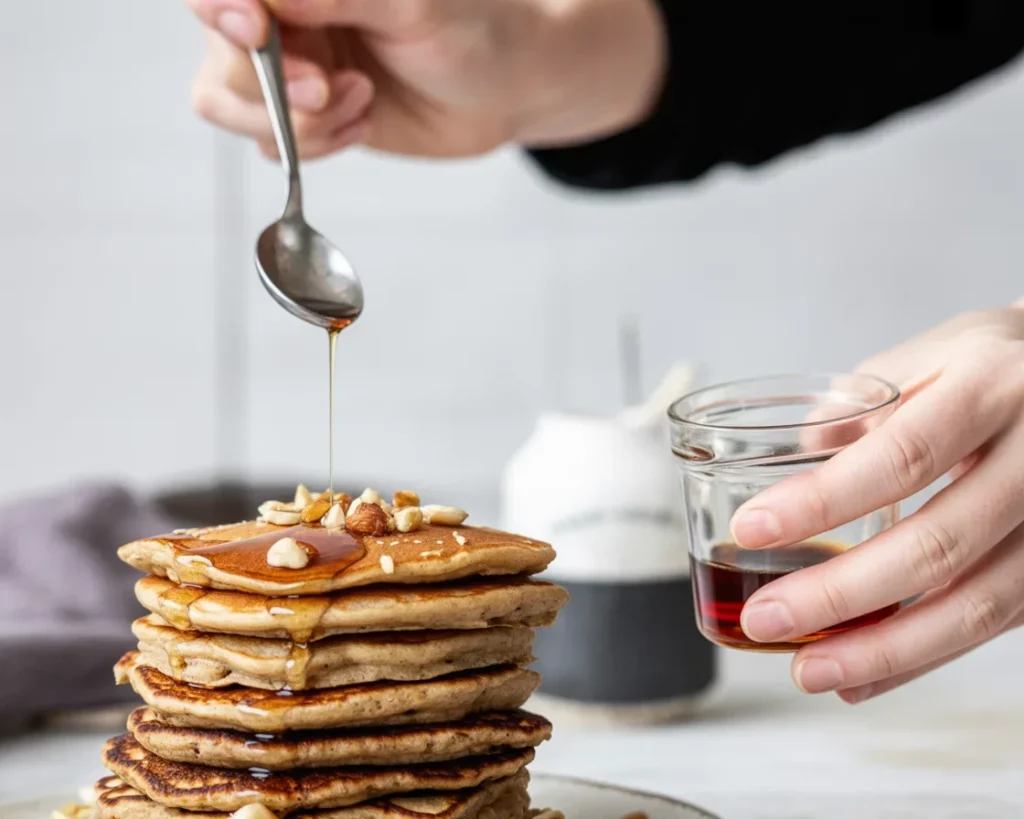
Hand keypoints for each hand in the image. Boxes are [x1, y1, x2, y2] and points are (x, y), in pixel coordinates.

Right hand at [185, 0, 666, 159]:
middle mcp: (281, 17)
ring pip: (228, 104)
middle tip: (326, 88)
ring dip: (297, 120)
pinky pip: (270, 145)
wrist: (504, 90)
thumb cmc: (471, 29)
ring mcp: (286, 70)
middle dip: (272, 81)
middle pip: (221, 51)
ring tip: (361, 102)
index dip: (222, 9)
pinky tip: (364, 121)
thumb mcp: (412, 5)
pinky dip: (316, 143)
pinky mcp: (304, 119)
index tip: (255, 28)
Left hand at [730, 300, 1023, 701]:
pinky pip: (990, 625)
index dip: (823, 500)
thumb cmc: (990, 366)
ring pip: (976, 605)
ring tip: (808, 671)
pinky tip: (862, 677)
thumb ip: (854, 410)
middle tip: (766, 617)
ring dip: (882, 650)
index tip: (752, 529)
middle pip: (938, 546)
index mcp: (990, 389)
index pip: (901, 456)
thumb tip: (786, 464)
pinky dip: (920, 658)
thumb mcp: (925, 357)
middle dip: (840, 594)